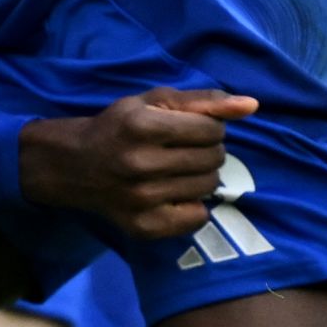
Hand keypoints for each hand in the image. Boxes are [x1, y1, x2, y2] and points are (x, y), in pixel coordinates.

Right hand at [18, 88, 259, 236]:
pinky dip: (194, 205)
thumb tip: (252, 106)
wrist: (75, 166)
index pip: (211, 130)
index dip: (209, 127)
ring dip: (202, 175)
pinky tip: (175, 193)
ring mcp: (141, 199)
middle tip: (185, 150)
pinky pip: (197, 218)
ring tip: (179, 170)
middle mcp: (140, 164)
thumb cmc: (119, 127)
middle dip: (208, 150)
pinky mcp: (144, 226)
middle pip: (213, 158)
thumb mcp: (153, 102)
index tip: (191, 129)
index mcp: (142, 127)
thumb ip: (204, 101)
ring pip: (208, 186)